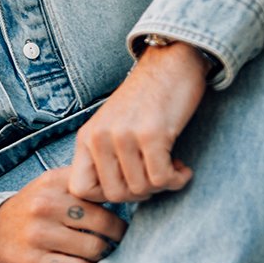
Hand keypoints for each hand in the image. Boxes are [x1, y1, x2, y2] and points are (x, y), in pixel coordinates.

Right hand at [0, 165, 126, 262]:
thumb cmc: (32, 211)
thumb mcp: (51, 185)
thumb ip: (83, 183)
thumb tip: (129, 190)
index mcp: (54, 182)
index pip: (103, 190)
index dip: (121, 203)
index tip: (126, 211)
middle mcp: (45, 205)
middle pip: (105, 223)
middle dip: (118, 234)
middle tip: (120, 238)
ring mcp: (39, 235)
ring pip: (95, 248)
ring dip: (104, 254)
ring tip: (102, 252)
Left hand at [68, 42, 209, 204]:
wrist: (171, 63)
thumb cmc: (145, 101)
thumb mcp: (112, 128)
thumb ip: (105, 159)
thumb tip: (114, 199)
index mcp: (86, 137)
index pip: (81, 189)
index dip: (107, 196)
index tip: (129, 184)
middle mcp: (100, 137)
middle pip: (115, 195)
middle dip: (141, 194)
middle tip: (156, 177)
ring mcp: (124, 135)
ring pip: (141, 189)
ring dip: (162, 185)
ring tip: (171, 167)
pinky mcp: (152, 133)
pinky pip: (162, 178)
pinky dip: (177, 179)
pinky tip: (182, 167)